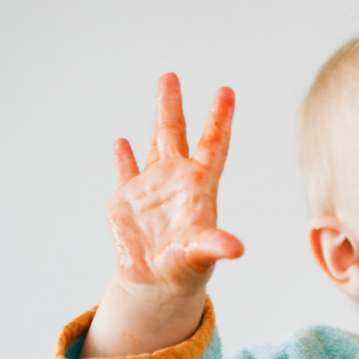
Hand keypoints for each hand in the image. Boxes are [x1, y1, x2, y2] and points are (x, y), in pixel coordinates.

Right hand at [107, 73, 242, 298]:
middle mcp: (177, 180)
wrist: (157, 283)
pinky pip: (125, 173)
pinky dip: (123, 158)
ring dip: (157, 114)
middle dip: (174, 105)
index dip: (219, 119)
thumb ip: (216, 246)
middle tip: (172, 75)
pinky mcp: (127, 201)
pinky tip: (121, 141)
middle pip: (177, 134)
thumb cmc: (187, 269)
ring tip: (163, 85)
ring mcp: (152, 188)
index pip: (213, 145)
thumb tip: (237, 249)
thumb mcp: (202, 255)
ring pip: (154, 143)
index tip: (226, 91)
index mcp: (199, 187)